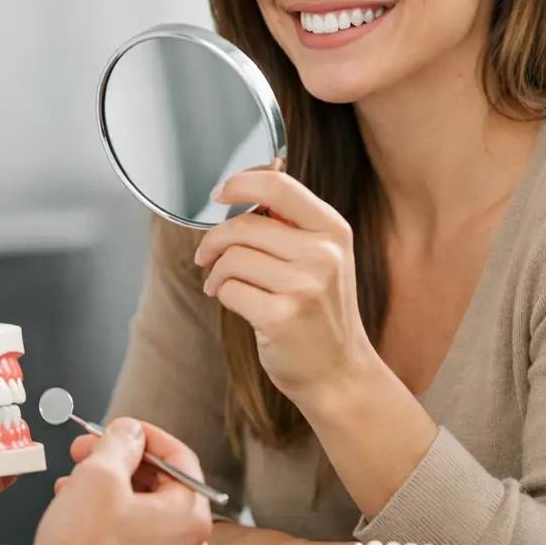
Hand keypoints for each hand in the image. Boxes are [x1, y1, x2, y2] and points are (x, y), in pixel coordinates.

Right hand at [33, 418, 212, 544]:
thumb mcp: (98, 476)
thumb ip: (119, 442)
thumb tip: (129, 432)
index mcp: (191, 517)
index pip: (179, 458)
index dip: (143, 436)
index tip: (120, 429)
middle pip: (159, 487)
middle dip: (119, 465)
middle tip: (87, 453)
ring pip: (143, 515)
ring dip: (109, 493)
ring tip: (73, 485)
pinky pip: (134, 544)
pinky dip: (110, 524)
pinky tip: (80, 518)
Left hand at [194, 169, 379, 407]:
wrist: (339, 373)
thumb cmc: (321, 312)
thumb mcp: (322, 256)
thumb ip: (291, 219)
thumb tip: (259, 172)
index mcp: (332, 229)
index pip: (277, 185)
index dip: (239, 183)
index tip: (219, 193)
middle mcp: (323, 254)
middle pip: (244, 224)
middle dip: (214, 240)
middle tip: (206, 255)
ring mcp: (304, 286)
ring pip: (231, 257)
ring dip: (215, 271)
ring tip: (219, 283)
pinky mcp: (281, 316)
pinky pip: (228, 289)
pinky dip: (221, 293)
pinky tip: (230, 300)